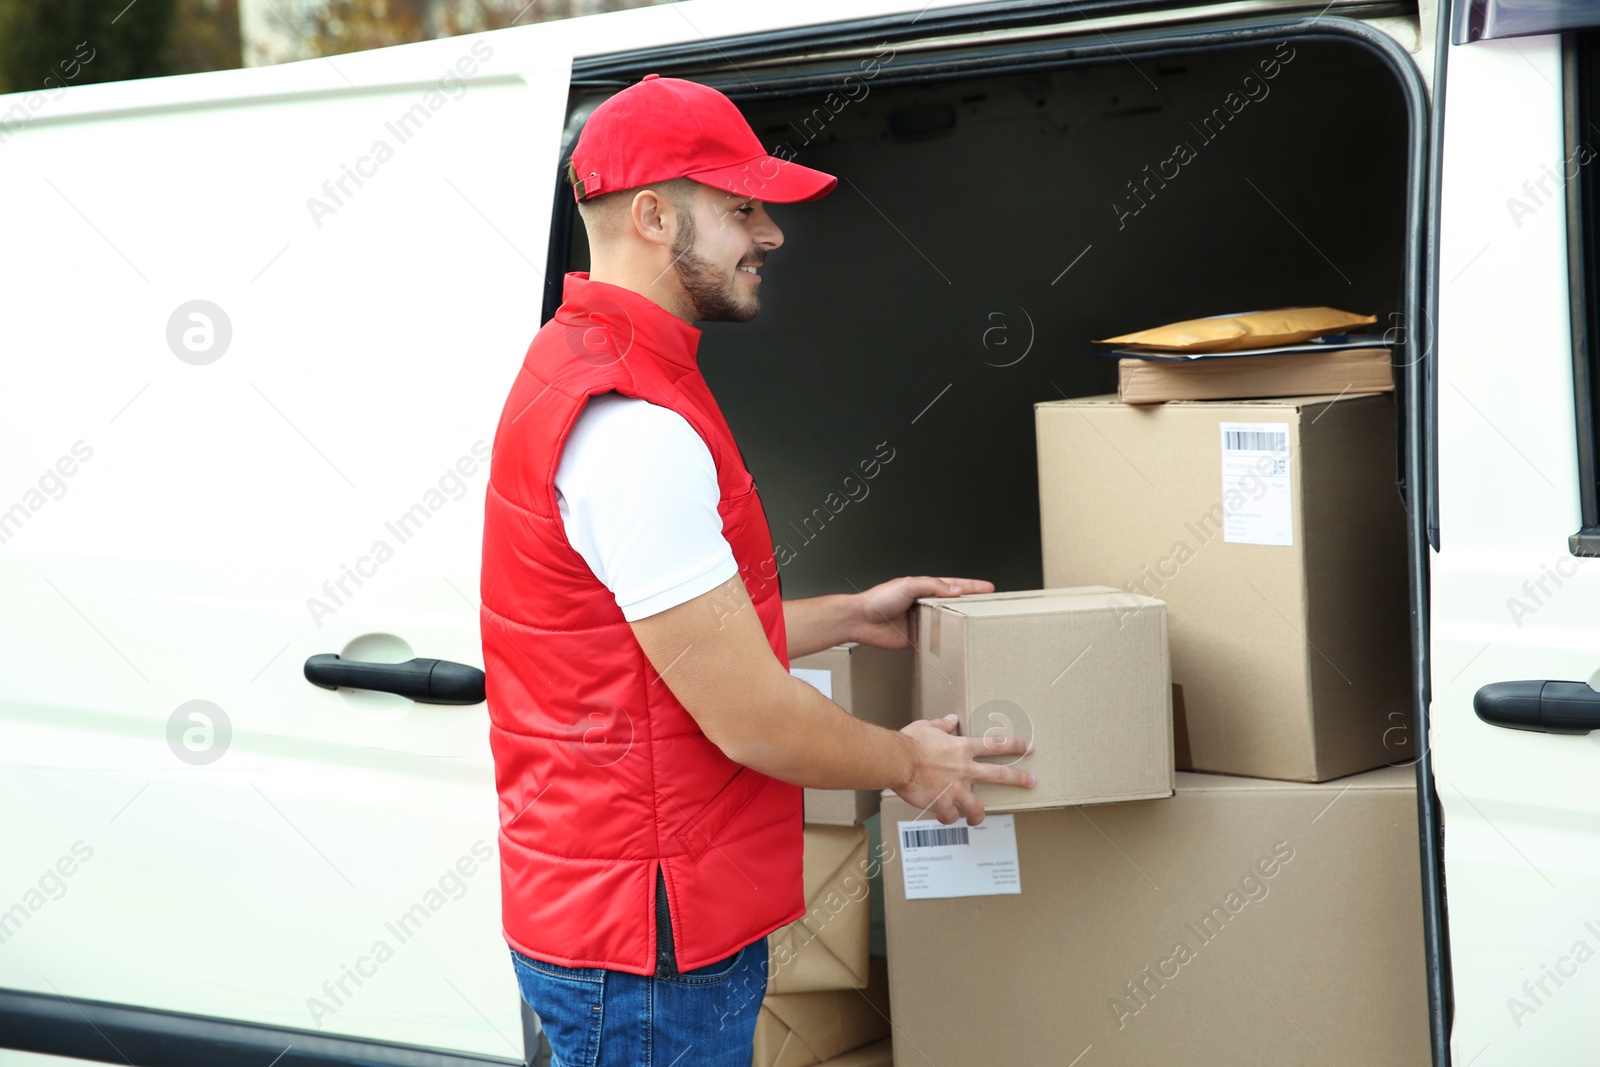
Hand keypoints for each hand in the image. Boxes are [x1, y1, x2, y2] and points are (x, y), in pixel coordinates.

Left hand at [849, 575, 993, 648]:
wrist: (861, 620)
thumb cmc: (878, 599)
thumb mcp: (907, 585)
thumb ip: (932, 586)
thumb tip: (955, 589)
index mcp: (923, 588)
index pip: (953, 585)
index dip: (971, 586)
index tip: (989, 588)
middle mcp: (923, 604)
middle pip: (952, 604)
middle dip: (970, 605)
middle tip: (989, 608)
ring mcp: (920, 621)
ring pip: (945, 622)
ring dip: (959, 624)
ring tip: (978, 626)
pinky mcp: (915, 639)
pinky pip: (934, 641)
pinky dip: (945, 643)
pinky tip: (956, 644)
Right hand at [894, 714, 1033, 824]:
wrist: (896, 761)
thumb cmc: (909, 742)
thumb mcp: (927, 726)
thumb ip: (941, 724)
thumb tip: (951, 718)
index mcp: (962, 748)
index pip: (995, 745)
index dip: (1015, 745)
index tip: (1029, 747)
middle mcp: (964, 769)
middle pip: (998, 775)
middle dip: (1018, 779)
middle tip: (1032, 782)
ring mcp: (955, 789)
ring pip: (977, 806)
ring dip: (978, 814)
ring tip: (977, 819)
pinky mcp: (942, 803)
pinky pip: (950, 816)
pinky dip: (948, 818)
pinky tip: (944, 818)